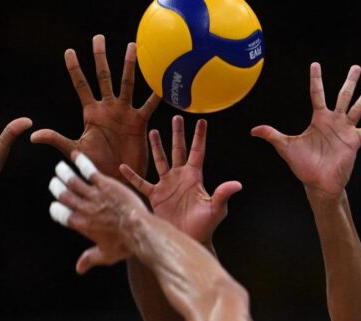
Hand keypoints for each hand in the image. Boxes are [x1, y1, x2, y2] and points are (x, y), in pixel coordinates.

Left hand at [31, 34, 159, 181]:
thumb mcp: (75, 150)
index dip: (75, 69)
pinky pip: (148, 105)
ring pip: (127, 84)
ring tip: (132, 46)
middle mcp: (108, 109)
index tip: (69, 51)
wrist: (116, 180)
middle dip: (101, 58)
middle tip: (98, 38)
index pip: (81, 86)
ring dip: (129, 66)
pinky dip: (156, 94)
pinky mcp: (139, 122)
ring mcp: (124, 113)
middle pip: (104, 77)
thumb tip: (33, 135)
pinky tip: (162, 80)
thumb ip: (56, 139)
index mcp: (91, 113)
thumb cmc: (95, 166)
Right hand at [49, 151, 150, 273]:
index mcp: (81, 225)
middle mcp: (84, 209)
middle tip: (53, 182)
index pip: (61, 215)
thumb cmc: (125, 245)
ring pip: (73, 181)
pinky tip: (75, 155)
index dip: (56, 209)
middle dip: (56, 188)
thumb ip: (90, 259)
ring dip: (64, 173)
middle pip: (64, 195)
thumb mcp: (106, 255)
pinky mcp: (105, 184)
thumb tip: (79, 269)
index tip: (54, 205)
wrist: (140, 230)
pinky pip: (89, 171)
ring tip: (60, 167)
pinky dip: (81, 162)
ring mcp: (94, 195)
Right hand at [120, 115, 241, 244]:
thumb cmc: (205, 226)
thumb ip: (222, 194)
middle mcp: (180, 177)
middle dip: (177, 134)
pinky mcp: (155, 196)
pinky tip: (123, 166)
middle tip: (176, 117)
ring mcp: (166, 185)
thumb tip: (237, 184)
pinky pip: (141, 183)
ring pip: (160, 161)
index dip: (199, 136)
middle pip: (178, 150)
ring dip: (156, 147)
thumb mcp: (215, 209)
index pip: (197, 151)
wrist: (188, 240)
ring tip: (152, 131)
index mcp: (195, 177)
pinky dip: (132, 175)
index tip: (201, 120)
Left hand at [251, 62, 360, 196]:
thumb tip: (253, 130)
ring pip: (358, 108)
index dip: (316, 79)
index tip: (316, 64)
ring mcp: (345, 130)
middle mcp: (333, 121)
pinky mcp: (355, 141)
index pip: (317, 94)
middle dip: (349, 81)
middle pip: (343, 96)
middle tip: (356, 67)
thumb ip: (272, 135)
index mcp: (318, 119)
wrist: (317, 183)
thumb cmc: (302, 165)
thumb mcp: (286, 147)